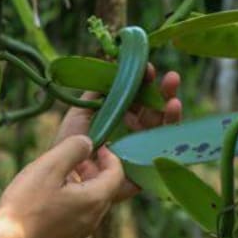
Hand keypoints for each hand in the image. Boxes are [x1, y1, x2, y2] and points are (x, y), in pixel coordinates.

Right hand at [0, 135, 123, 237]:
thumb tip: (87, 143)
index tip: (98, 145)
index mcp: (93, 200)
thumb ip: (73, 149)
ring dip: (82, 185)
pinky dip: (72, 201)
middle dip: (94, 169)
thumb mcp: (49, 166)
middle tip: (76, 157)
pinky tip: (49, 196)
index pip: (116, 174)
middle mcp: (92, 220)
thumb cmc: (27, 204)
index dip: (110, 156)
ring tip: (60, 174)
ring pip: (90, 203)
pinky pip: (77, 216)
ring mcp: (79, 234)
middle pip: (104, 189)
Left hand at [54, 65, 181, 201]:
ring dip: (170, 111)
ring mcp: (140, 150)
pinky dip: (168, 137)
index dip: (144, 83)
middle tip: (171, 78)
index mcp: (120, 118)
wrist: (64, 173)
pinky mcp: (144, 169)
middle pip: (155, 110)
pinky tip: (170, 121)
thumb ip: (97, 91)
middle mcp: (133, 132)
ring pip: (162, 128)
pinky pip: (161, 153)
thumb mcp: (81, 111)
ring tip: (173, 98)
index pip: (138, 97)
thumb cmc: (71, 143)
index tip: (146, 68)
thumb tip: (110, 65)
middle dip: (163, 92)